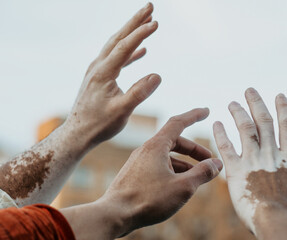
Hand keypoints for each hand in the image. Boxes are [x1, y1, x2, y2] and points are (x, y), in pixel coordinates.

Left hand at [65, 2, 159, 144]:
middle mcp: (98, 66)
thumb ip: (139, 93)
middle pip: (119, 38)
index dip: (140, 34)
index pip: (124, 47)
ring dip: (132, 32)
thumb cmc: (99, 124)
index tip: (156, 23)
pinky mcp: (100, 77)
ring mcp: (98, 70)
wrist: (78, 133)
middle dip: (135, 21)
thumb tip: (157, 75)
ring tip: (148, 22)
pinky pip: (117, 58)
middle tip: (150, 6)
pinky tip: (142, 51)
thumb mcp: (121, 111)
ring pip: (117, 45)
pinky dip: (130, 51)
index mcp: (103, 72)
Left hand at [98, 108, 222, 237]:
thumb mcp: (182, 187)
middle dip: (194, 150)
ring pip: (166, 156)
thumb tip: (217, 164)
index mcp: (156, 146)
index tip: (207, 111)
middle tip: (209, 160)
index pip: (178, 123)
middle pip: (174, 141)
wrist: (113, 215)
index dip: (194, 116)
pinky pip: (157, 166)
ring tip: (198, 176)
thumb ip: (202, 173)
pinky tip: (178, 185)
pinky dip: (172, 171)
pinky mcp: (134, 175)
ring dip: (185, 163)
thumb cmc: (147, 200)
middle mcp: (146, 150)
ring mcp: (138, 162)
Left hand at [213, 88, 286, 236]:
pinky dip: (221, 134)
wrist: (277, 222)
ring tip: (232, 103)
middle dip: (256, 103)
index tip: (279, 95)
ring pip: (245, 129)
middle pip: (263, 121)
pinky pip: (226, 147)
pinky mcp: (236, 171)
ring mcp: (253, 160)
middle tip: (249, 90)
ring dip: (238, 113)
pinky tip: (216, 123)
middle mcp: (271, 154)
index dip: (283, 108)